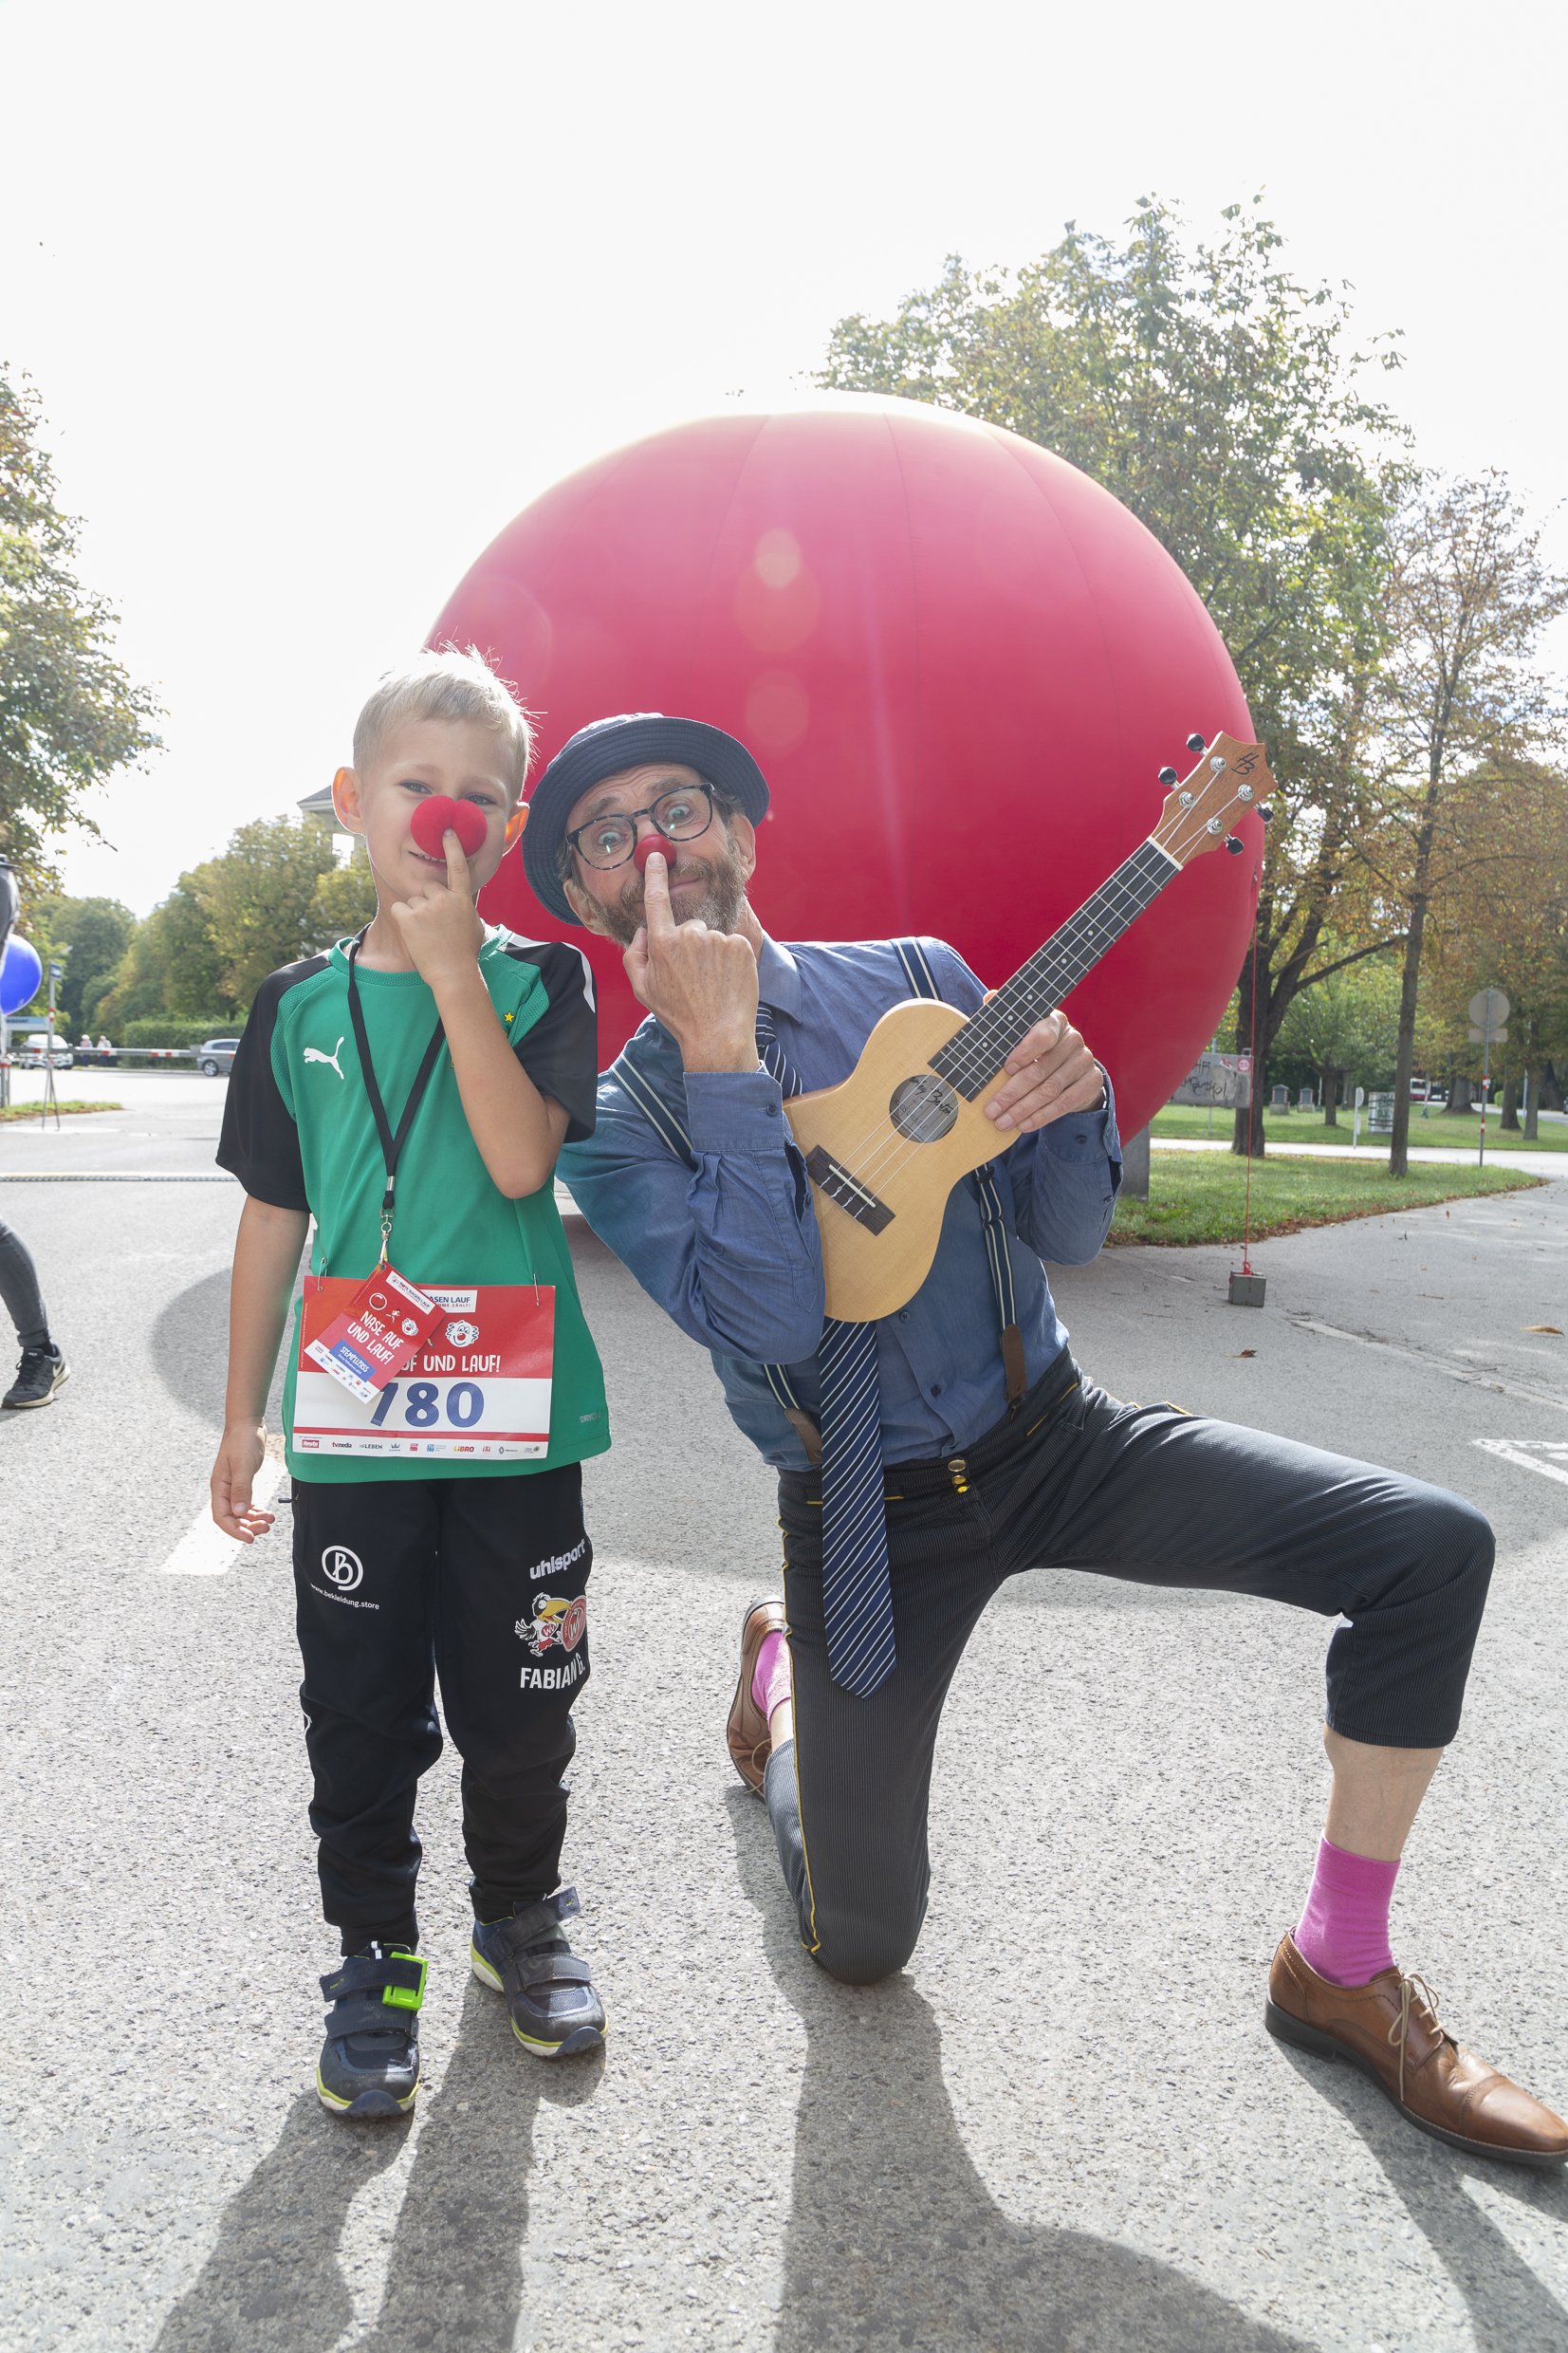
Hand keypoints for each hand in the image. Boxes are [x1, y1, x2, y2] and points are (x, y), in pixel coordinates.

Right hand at [211, 1421, 273, 1542]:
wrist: (247, 1424)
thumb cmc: (243, 1441)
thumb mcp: (243, 1465)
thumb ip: (241, 1488)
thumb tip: (239, 1513)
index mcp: (219, 1486)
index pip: (221, 1517)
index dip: (234, 1530)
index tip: (250, 1538)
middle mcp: (223, 1489)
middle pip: (231, 1517)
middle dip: (247, 1526)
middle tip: (266, 1528)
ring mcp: (232, 1486)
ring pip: (240, 1512)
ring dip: (253, 1520)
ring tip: (270, 1520)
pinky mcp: (242, 1482)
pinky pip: (246, 1503)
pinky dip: (255, 1510)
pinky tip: (266, 1512)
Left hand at [388, 830, 484, 989]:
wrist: (454, 974)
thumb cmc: (465, 955)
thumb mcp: (474, 926)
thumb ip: (464, 909)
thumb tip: (460, 904)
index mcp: (462, 899)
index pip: (458, 866)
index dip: (452, 847)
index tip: (447, 830)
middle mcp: (445, 898)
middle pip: (428, 886)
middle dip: (427, 900)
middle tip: (433, 924)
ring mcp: (427, 907)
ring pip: (413, 900)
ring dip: (415, 914)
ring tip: (425, 935)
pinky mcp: (410, 917)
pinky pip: (399, 909)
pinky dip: (402, 920)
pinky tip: (412, 934)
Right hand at [623, 849, 758, 1070]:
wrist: (718, 1036)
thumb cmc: (679, 1015)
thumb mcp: (643, 990)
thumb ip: (635, 955)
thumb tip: (643, 931)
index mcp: (663, 944)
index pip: (655, 900)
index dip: (655, 875)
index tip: (656, 856)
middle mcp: (691, 935)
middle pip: (689, 928)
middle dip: (690, 946)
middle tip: (694, 978)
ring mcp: (718, 939)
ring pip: (712, 938)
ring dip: (712, 955)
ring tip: (712, 983)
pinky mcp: (742, 945)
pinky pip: (732, 944)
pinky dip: (731, 959)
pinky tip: (727, 981)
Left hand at [983, 1007, 1104, 1132]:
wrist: (1068, 1067)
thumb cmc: (1035, 1047)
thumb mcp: (1020, 1031)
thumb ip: (1006, 1018)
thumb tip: (989, 996)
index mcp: (1054, 1021)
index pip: (1043, 1035)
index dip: (1024, 1052)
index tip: (1005, 1069)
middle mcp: (1072, 1039)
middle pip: (1041, 1070)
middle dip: (1012, 1093)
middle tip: (991, 1109)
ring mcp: (1084, 1061)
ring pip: (1050, 1090)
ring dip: (1023, 1109)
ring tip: (1002, 1122)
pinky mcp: (1091, 1082)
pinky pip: (1065, 1103)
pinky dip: (1042, 1116)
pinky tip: (1024, 1125)